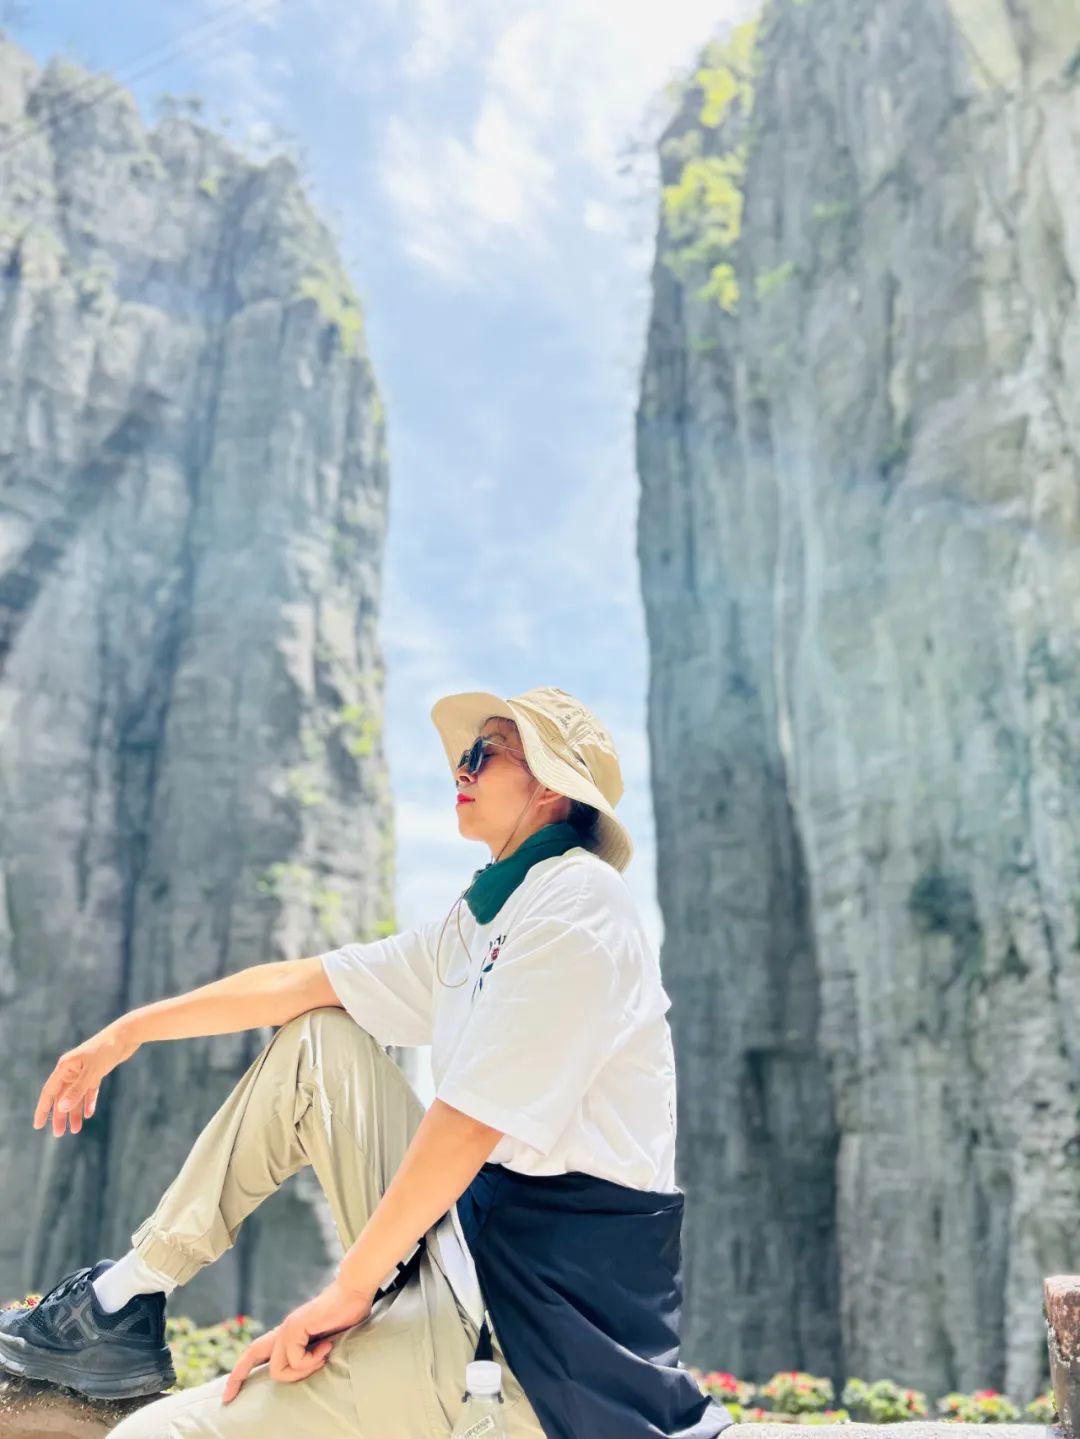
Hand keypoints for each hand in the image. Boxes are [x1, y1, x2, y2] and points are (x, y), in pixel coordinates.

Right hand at [33, 1020, 138, 1136]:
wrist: (126, 1034)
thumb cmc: (106, 1050)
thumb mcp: (92, 1072)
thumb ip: (77, 1090)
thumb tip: (61, 1109)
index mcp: (65, 1067)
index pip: (49, 1092)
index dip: (43, 1109)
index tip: (38, 1126)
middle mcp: (71, 1069)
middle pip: (62, 1096)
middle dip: (60, 1115)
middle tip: (59, 1134)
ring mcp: (84, 1070)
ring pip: (76, 1095)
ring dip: (75, 1112)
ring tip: (76, 1130)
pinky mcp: (96, 1071)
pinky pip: (89, 1090)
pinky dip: (88, 1101)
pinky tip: (88, 1114)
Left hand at [221, 1278, 373, 1404]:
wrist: (353, 1291)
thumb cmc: (345, 1314)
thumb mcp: (324, 1342)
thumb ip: (312, 1352)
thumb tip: (305, 1371)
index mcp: (288, 1333)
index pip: (256, 1351)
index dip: (240, 1371)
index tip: (228, 1394)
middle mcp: (283, 1330)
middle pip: (251, 1354)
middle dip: (236, 1377)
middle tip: (228, 1398)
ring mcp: (288, 1328)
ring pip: (277, 1369)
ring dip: (302, 1371)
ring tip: (323, 1355)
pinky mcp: (295, 1328)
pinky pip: (295, 1360)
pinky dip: (312, 1361)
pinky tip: (326, 1346)